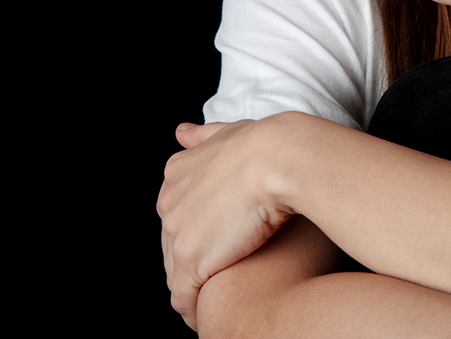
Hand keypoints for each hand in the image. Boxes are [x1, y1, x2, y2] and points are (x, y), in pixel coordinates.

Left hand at [158, 120, 294, 329]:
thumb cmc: (269, 144)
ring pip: (176, 274)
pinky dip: (194, 311)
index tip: (220, 246)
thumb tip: (182, 132)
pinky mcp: (191, 261)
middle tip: (221, 278)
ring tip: (216, 306)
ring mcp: (176, 233)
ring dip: (194, 291)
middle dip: (194, 264)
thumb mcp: (230, 132)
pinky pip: (184, 296)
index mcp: (177, 174)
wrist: (281, 158)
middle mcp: (168, 203)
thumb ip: (205, 137)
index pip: (179, 215)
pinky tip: (212, 319)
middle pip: (173, 246)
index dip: (200, 233)